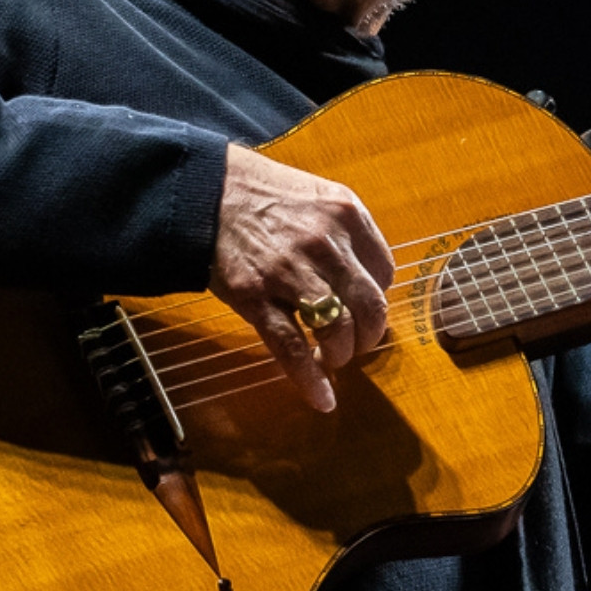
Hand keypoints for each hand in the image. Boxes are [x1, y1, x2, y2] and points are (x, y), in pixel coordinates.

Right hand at [209, 144, 394, 411]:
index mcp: (346, 214)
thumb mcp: (315, 195)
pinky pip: (292, 347)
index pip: (385, 272)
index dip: (377, 299)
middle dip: (369, 337)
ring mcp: (290, 270)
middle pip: (370, 306)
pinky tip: (323, 398)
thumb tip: (365, 279)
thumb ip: (344, 232)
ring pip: (337, 329)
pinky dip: (311, 379)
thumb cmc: (261, 193)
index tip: (366, 311)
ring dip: (341, 355)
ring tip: (333, 360)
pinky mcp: (255, 296)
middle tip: (358, 346)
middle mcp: (325, 242)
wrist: (204, 191)